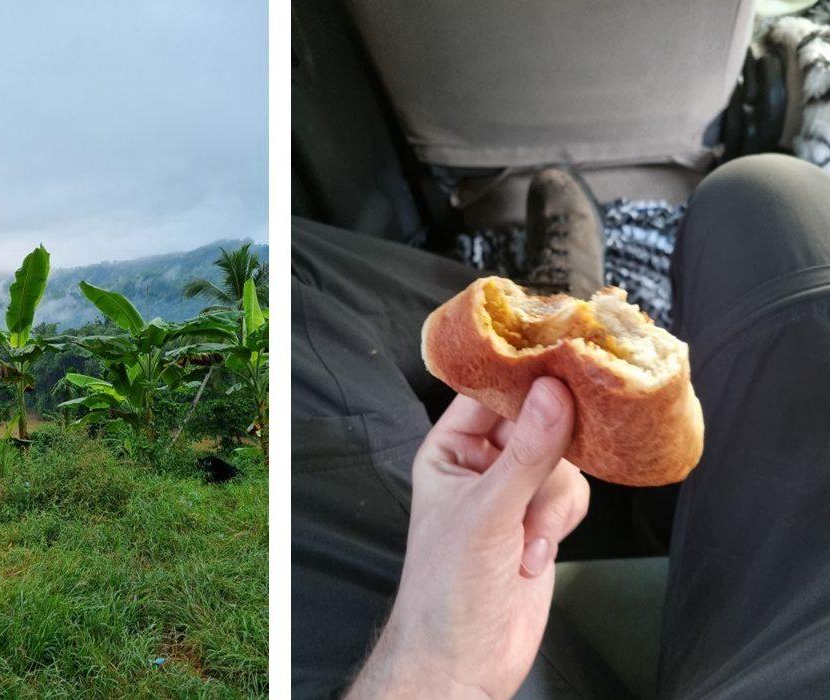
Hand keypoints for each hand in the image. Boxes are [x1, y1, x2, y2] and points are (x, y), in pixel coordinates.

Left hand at [347, 378, 589, 698]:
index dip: (522, 375)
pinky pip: (571, 496)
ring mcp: (513, 494)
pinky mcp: (540, 523)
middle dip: (551, 445)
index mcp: (448, 451)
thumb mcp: (487, 514)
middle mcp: (480, 466)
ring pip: (561, 462)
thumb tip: (553, 394)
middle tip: (575, 438)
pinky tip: (536, 556)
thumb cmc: (446, 590)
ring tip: (529, 539)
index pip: (487, 392)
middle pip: (535, 422)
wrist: (463, 663)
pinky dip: (561, 524)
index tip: (562, 358)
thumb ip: (526, 454)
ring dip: (552, 502)